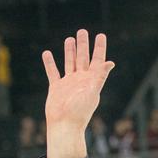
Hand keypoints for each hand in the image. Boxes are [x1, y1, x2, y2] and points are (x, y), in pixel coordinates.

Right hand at [42, 30, 114, 157]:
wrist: (64, 125)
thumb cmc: (79, 112)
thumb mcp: (92, 92)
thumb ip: (99, 76)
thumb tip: (110, 63)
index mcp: (91, 81)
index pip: (97, 60)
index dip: (99, 48)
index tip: (100, 35)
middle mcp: (81, 80)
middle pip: (83, 58)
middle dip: (83, 45)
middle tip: (82, 31)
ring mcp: (68, 83)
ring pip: (69, 63)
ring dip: (69, 51)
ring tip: (69, 39)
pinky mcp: (56, 88)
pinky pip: (52, 72)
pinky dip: (49, 63)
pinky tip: (47, 53)